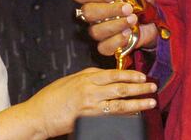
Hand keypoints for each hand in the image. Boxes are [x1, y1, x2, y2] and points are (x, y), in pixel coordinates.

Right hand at [0, 68, 156, 138]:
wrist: (38, 115)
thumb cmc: (51, 98)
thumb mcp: (70, 80)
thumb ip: (88, 77)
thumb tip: (106, 76)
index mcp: (85, 77)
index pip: (113, 73)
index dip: (130, 75)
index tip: (142, 76)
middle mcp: (89, 89)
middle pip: (120, 86)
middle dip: (139, 87)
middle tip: (152, 86)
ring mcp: (89, 104)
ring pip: (119, 102)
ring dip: (137, 102)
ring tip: (150, 101)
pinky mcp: (88, 117)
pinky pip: (111, 115)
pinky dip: (125, 114)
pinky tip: (134, 115)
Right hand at [73, 0, 158, 56]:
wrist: (151, 23)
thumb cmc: (141, 2)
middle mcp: (94, 14)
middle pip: (87, 12)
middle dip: (108, 10)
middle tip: (128, 8)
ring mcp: (99, 30)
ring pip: (95, 31)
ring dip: (116, 25)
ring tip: (132, 20)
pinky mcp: (107, 45)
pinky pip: (103, 48)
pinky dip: (116, 41)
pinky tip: (128, 33)